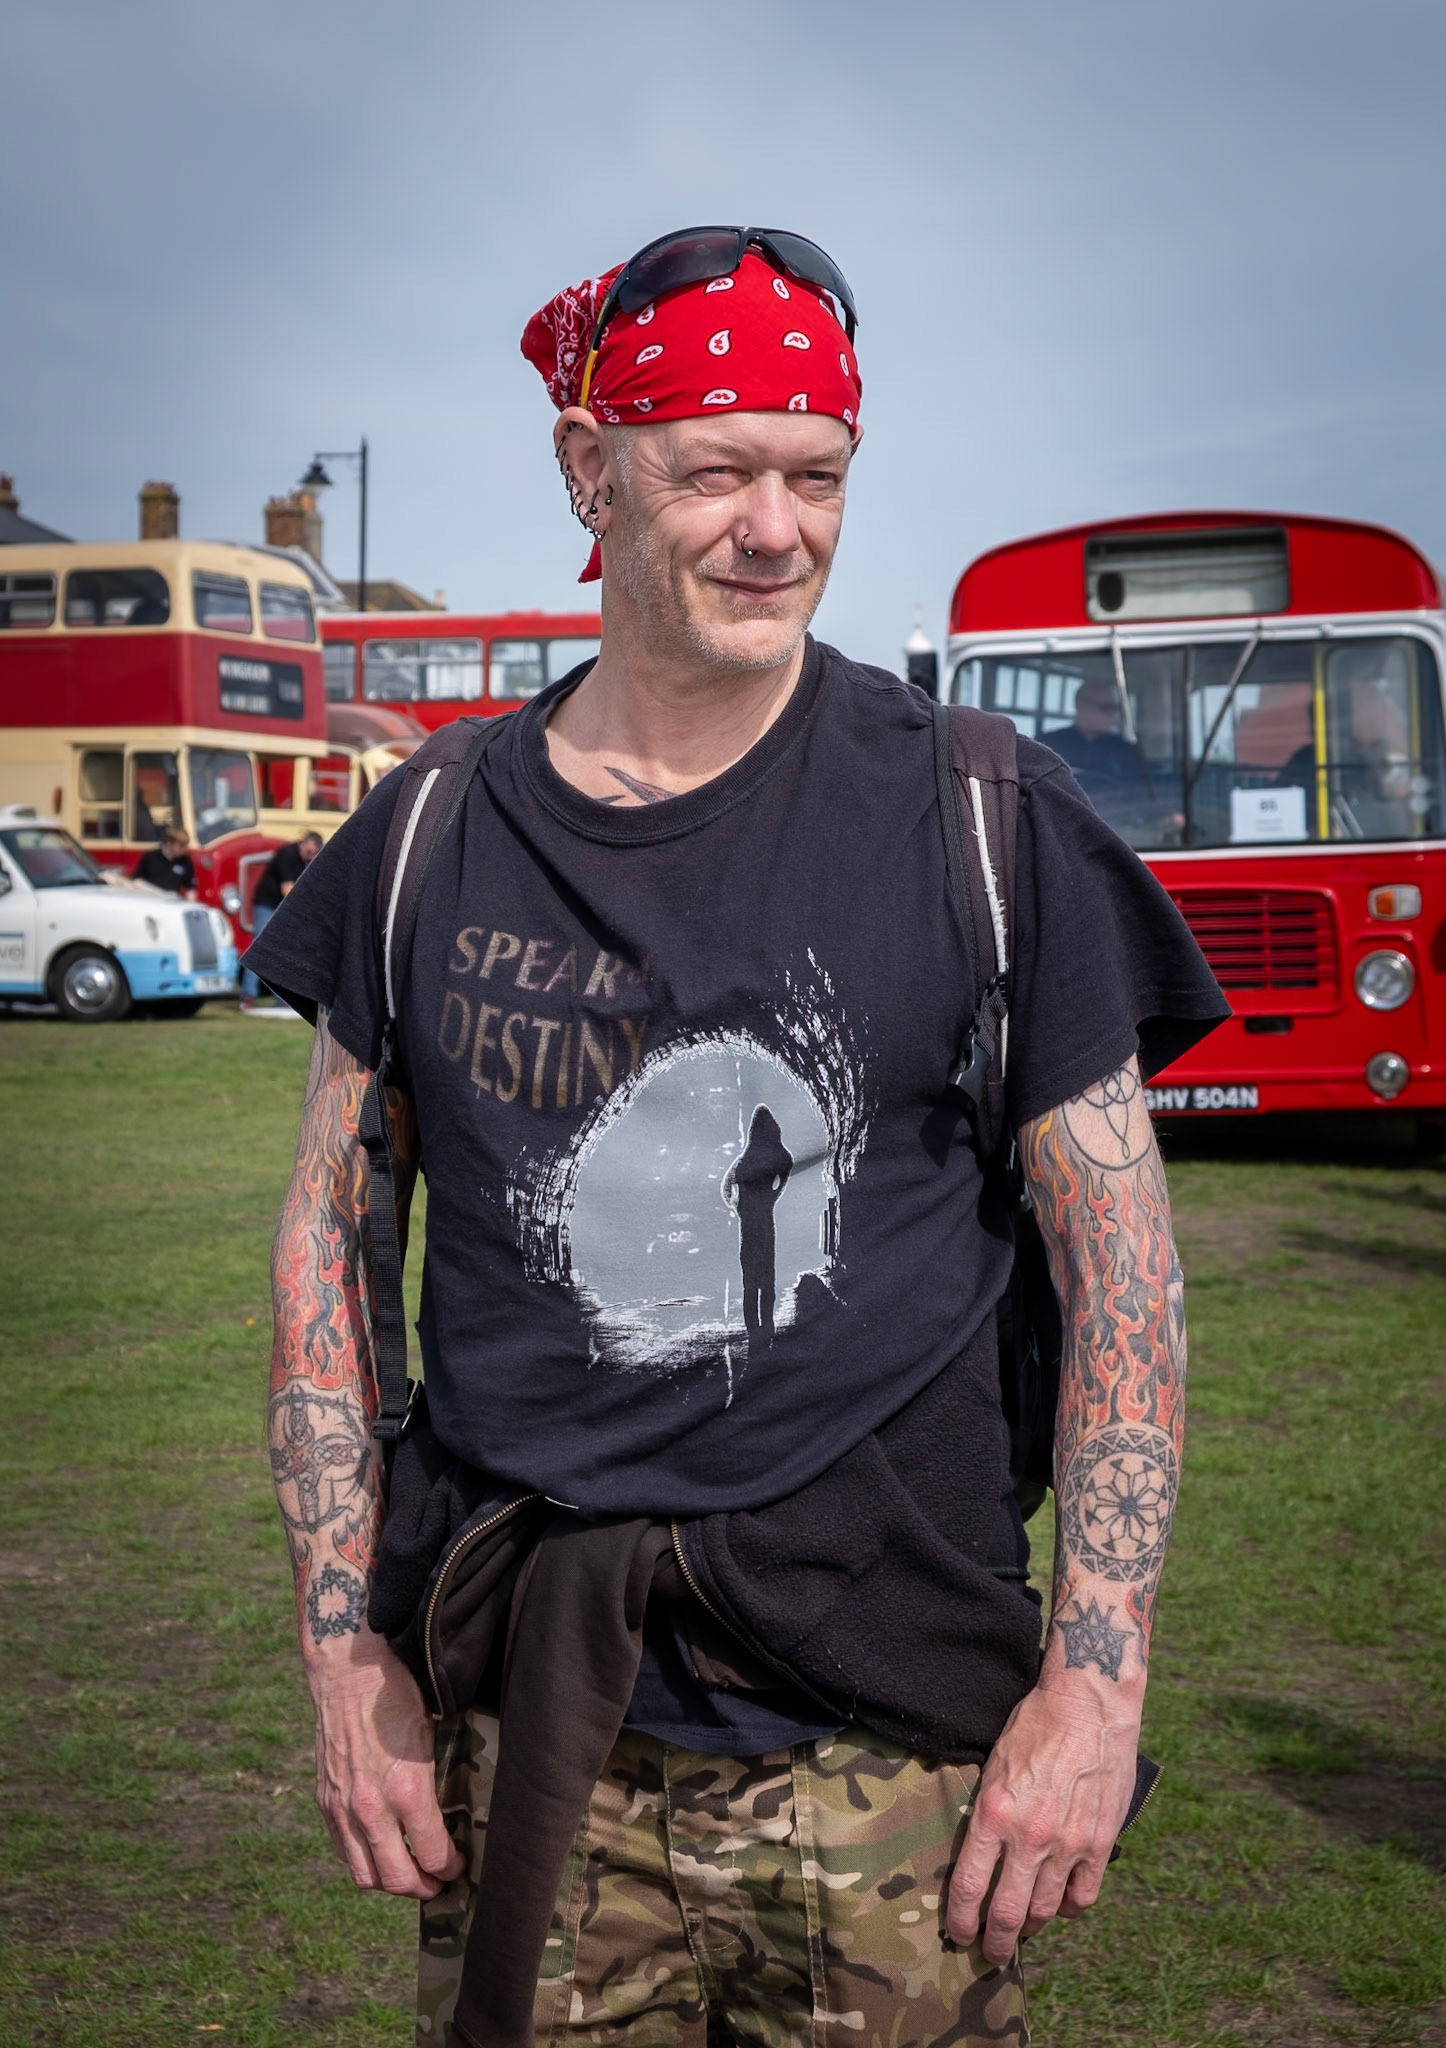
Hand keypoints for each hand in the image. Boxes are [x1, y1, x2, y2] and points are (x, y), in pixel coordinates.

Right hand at [305, 1627, 466, 1898]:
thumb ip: (434, 1786)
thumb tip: (449, 1821)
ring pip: (365, 1876)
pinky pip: (344, 1852)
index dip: (450, 1867)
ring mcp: (343, 1809)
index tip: (459, 1865)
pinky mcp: (325, 1803)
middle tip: (439, 1882)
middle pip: (398, 1879)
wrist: (347, 1672)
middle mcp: (371, 1808)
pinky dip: (364, 1862)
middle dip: (424, 1887)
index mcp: (407, 1791)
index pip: (432, 1855)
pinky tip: (380, 1851)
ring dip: (390, 1883)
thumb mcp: (429, 1739)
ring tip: (409, 1873)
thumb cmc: (397, 1696)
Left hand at [946, 1676, 1140, 1963]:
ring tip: (1023, 1932)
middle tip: (990, 1953)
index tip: (958, 1935)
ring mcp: (1068, 1844)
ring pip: (1045, 1911)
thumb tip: (978, 1853)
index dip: (961, 1920)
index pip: (968, 1886)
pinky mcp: (1100, 1844)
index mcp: (993, 1813)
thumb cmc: (1035, 1725)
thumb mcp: (993, 1764)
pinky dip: (1068, 1909)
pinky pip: (1083, 1897)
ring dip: (1031, 1929)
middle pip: (1007, 1913)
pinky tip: (1059, 1906)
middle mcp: (1029, 1836)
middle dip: (995, 1942)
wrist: (1089, 1703)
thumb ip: (987, 1812)